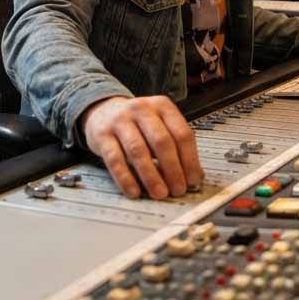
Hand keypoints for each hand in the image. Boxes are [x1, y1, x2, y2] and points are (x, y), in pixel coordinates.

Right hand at [81, 95, 203, 199]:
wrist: (103, 111)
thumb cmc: (137, 123)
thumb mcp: (159, 124)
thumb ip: (176, 145)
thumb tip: (196, 175)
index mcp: (162, 106)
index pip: (182, 133)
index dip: (190, 160)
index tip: (193, 180)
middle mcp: (141, 109)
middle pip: (162, 141)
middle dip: (173, 169)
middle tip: (178, 190)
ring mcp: (120, 120)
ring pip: (139, 151)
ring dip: (151, 176)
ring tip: (160, 193)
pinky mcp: (102, 135)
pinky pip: (115, 159)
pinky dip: (126, 178)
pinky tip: (134, 192)